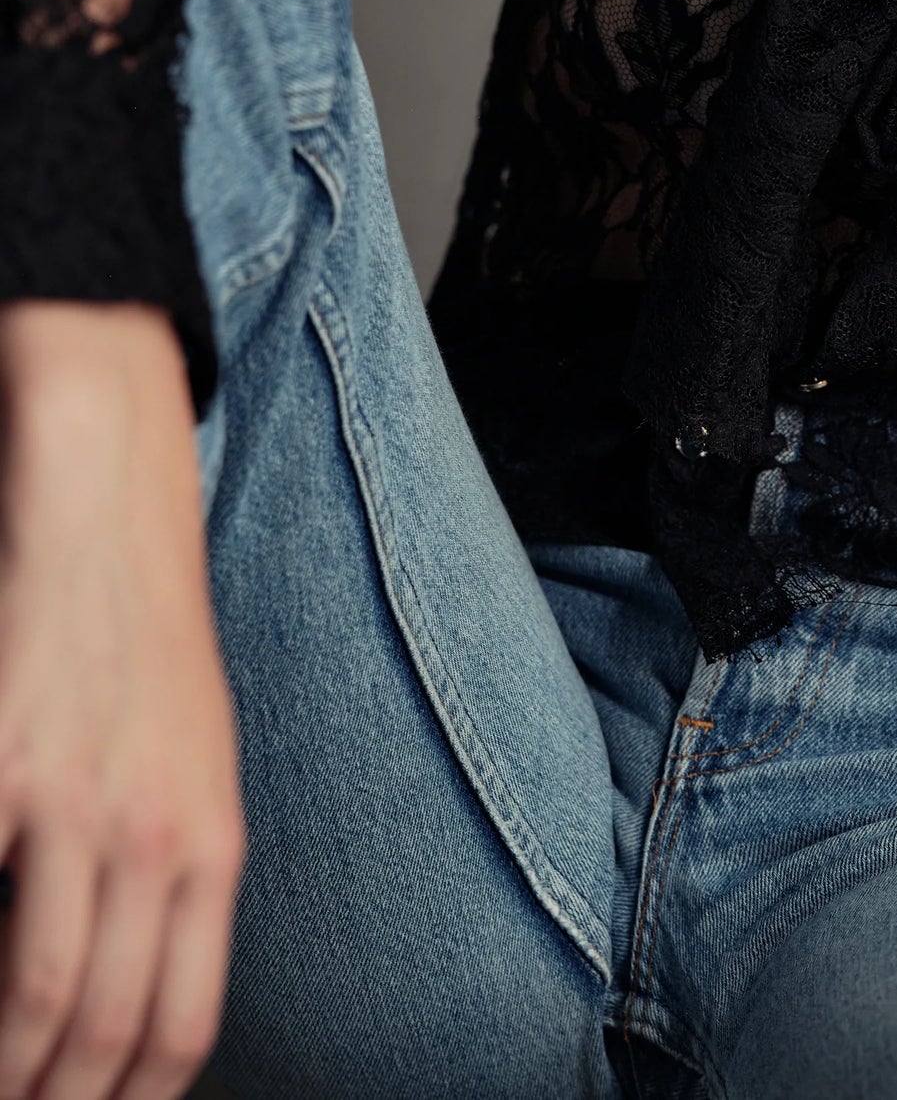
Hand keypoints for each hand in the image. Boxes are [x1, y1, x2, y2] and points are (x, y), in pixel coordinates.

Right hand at [0, 303, 244, 1099]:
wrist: (109, 516)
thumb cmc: (151, 650)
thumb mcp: (201, 765)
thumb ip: (177, 878)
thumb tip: (141, 999)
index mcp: (211, 839)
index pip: (180, 1023)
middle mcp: (151, 831)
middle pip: (101, 1028)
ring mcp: (69, 799)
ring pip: (31, 991)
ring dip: (5, 1064)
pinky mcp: (0, 761)